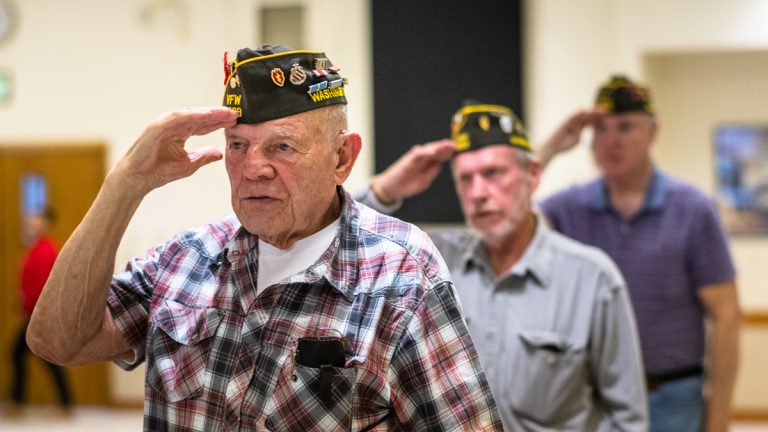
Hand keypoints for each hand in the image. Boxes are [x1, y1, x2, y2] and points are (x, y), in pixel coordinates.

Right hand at [113, 107, 237, 196]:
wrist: (139, 179)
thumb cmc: (159, 172)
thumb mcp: (189, 164)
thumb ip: (204, 156)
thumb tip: (220, 153)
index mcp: (181, 133)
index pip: (204, 125)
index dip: (219, 123)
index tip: (235, 121)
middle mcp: (174, 125)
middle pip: (200, 118)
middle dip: (218, 115)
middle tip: (235, 113)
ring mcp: (166, 124)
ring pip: (191, 115)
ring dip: (208, 113)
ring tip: (224, 113)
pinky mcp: (158, 125)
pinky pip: (178, 118)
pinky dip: (193, 115)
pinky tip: (207, 115)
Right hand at [371, 139, 455, 203]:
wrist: (391, 188)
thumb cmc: (407, 185)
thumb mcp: (424, 182)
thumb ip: (431, 173)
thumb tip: (439, 165)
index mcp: (427, 163)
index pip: (440, 156)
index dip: (449, 153)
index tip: (458, 151)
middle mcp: (421, 158)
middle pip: (435, 150)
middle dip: (445, 147)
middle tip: (455, 145)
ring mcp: (415, 158)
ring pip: (428, 149)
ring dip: (437, 147)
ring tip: (446, 145)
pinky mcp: (407, 160)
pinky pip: (417, 154)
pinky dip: (425, 152)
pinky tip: (433, 152)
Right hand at [536, 109, 600, 168]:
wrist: (552, 147)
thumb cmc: (564, 145)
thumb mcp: (577, 139)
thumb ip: (582, 132)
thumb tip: (587, 129)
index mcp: (579, 127)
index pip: (590, 120)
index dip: (597, 117)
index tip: (605, 115)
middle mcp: (575, 123)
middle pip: (587, 116)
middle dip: (595, 113)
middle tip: (604, 110)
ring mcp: (570, 122)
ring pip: (580, 114)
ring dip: (588, 111)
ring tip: (596, 109)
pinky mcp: (564, 122)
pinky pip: (572, 116)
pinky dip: (579, 113)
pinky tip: (585, 111)